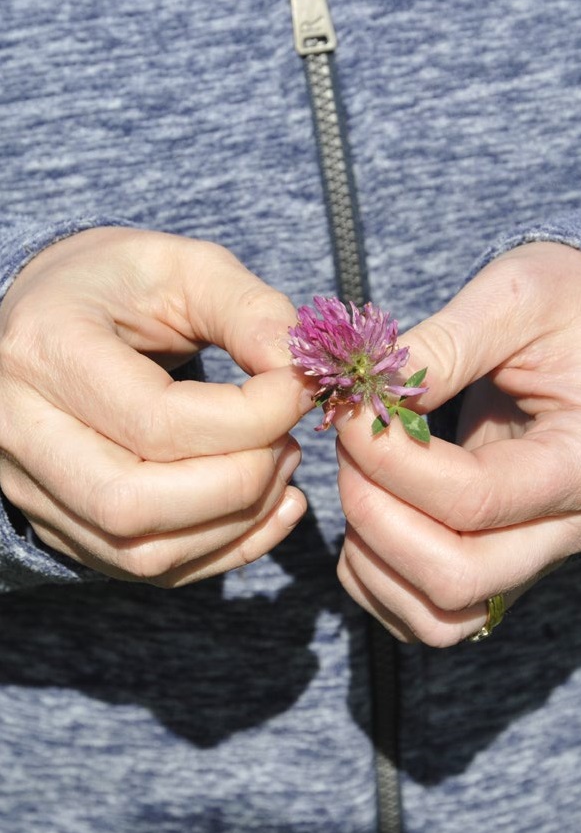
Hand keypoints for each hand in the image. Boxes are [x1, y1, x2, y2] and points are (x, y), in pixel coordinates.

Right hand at [0, 228, 308, 584]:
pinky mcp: (59, 523)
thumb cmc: (118, 283)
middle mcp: (20, 429)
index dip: (251, 418)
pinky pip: (145, 567)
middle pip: (135, 502)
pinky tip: (271, 507)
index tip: (299, 390)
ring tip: (281, 466)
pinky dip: (223, 550)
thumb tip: (300, 377)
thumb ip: (250, 311)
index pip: (156, 420)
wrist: (47, 317)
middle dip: (242, 482)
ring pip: (140, 552)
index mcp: (46, 349)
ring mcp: (32, 486)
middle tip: (289, 439)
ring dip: (237, 522)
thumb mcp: (185, 266)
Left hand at [335, 243, 580, 644]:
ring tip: (356, 475)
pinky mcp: (495, 565)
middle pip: (456, 578)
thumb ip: (444, 345)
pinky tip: (364, 510)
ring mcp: (530, 556)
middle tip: (345, 445)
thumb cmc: (559, 305)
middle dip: (374, 514)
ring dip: (372, 555)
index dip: (392, 460)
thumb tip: (366, 397)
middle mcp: (567, 528)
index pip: (476, 497)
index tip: (349, 409)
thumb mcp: (514, 296)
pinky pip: (424, 614)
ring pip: (439, 616)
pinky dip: (374, 577)